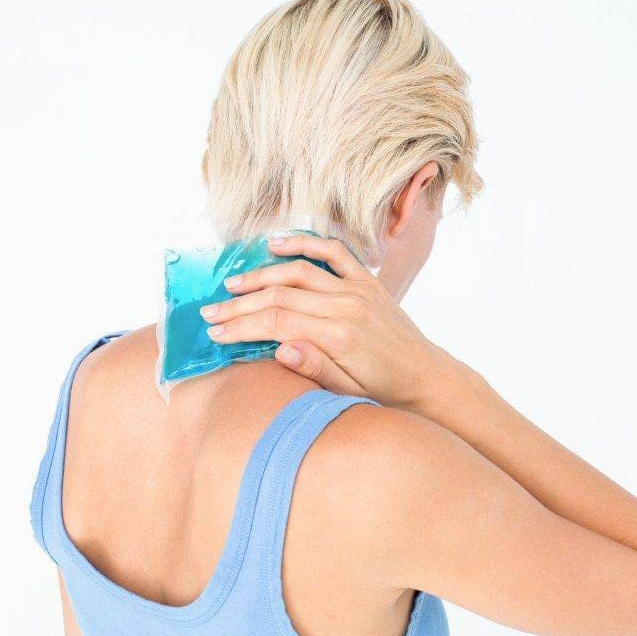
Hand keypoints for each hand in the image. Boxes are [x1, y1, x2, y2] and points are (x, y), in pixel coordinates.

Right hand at [198, 235, 453, 408]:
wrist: (425, 378)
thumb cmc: (384, 392)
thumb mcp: (347, 393)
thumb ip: (315, 368)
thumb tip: (280, 349)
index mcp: (340, 336)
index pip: (277, 322)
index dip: (241, 325)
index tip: (215, 331)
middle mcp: (348, 306)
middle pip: (281, 296)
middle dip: (240, 304)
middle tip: (211, 312)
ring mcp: (359, 289)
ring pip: (299, 272)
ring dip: (261, 275)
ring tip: (232, 285)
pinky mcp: (368, 281)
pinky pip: (334, 252)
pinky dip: (305, 243)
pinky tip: (277, 244)